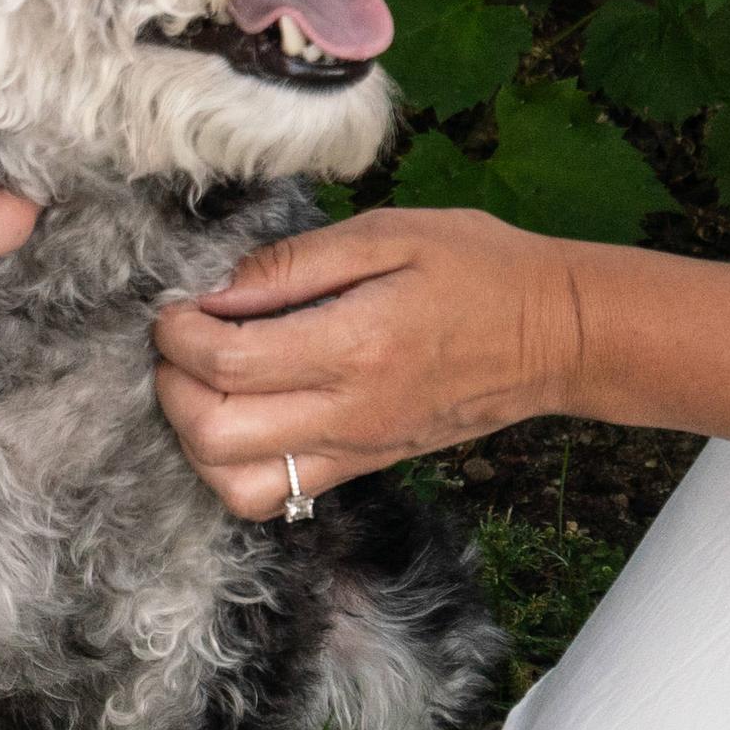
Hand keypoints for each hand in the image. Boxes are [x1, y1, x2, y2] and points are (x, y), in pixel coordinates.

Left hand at [152, 210, 589, 518]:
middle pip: (217, 436)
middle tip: (180, 343)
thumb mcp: (390, 232)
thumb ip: (296, 262)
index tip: (177, 304)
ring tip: (205, 384)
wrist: (556, 336)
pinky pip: (276, 497)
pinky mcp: (364, 467)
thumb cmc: (478, 268)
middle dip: (173, 387)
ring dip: (197, 440)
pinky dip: (235, 466)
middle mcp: (351, 412)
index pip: (230, 360)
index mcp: (357, 345)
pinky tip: (242, 412)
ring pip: (238, 487)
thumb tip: (217, 289)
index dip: (179, 333)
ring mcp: (357, 451)